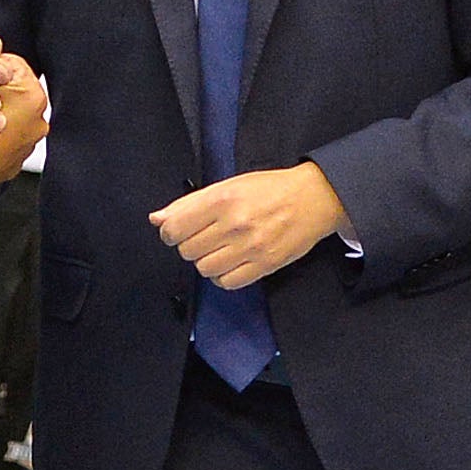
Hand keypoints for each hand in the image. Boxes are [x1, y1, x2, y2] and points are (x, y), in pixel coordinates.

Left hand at [152, 163, 348, 289]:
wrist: (313, 199)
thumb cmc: (271, 189)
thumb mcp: (228, 186)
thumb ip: (190, 203)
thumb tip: (157, 219)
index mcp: (222, 199)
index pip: (175, 228)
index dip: (171, 233)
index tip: (179, 231)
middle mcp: (235, 223)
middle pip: (188, 250)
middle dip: (192, 245)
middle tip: (207, 237)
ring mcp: (251, 246)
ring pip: (205, 269)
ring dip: (207, 262)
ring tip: (220, 250)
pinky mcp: (265, 265)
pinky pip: (228, 283)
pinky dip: (223, 276)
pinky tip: (231, 263)